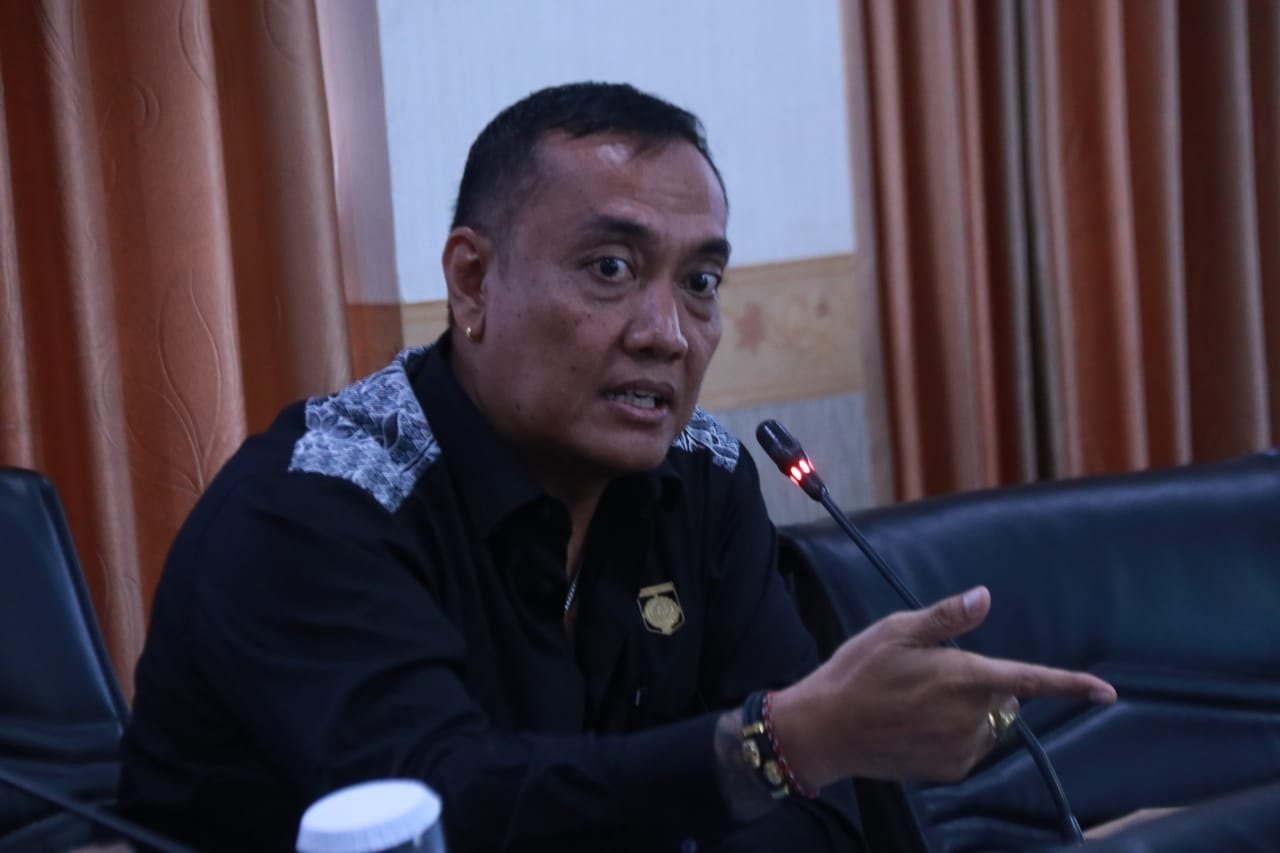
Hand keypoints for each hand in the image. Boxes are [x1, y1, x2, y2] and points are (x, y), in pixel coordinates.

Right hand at [769, 586, 1115, 787]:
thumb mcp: (896, 630)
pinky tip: (916, 726)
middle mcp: (970, 717)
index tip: (1107, 692)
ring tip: (918, 702)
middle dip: (982, 684)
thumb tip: (985, 596)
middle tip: (931, 675)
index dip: (1071, 685)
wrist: (824, 729)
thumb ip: (946, 618)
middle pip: (1003, 696)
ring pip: (988, 723)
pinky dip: (955, 734)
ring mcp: (961, 748)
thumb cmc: (857, 672)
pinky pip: (970, 746)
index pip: (1030, 679)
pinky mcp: (949, 769)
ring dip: (969, 711)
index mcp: (962, 677)